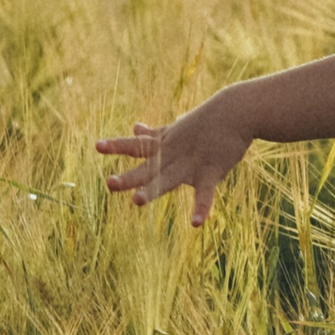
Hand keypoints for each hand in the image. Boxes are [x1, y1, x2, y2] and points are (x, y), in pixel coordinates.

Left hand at [95, 98, 254, 224]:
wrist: (236, 111)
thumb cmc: (205, 121)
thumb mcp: (175, 128)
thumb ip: (154, 134)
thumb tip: (134, 127)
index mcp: (163, 144)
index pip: (136, 145)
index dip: (116, 145)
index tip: (97, 146)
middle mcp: (172, 154)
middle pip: (147, 167)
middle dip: (129, 177)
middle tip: (109, 183)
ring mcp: (191, 164)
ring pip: (168, 179)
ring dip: (153, 190)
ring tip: (137, 201)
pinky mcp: (211, 172)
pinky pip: (205, 194)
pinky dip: (202, 208)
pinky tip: (196, 223)